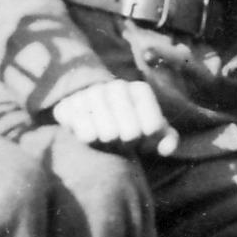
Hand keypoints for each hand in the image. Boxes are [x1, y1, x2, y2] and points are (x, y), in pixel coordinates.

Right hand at [52, 80, 179, 155]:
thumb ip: (166, 139)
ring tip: (105, 138)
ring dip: (108, 144)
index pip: (152, 127)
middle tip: (119, 141)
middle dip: (126, 143)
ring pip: (108, 134)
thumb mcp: (151, 131)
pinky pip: (85, 134)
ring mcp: (92, 93)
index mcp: (140, 90)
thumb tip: (166, 149)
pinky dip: (89, 141)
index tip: (140, 139)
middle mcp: (117, 86)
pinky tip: (89, 134)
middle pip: (131, 133)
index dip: (147, 141)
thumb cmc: (126, 125)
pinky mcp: (69, 104)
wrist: (90, 113)